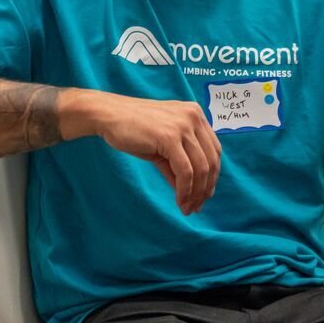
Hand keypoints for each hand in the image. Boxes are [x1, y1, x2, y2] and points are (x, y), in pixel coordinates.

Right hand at [73, 91, 221, 215]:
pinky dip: (185, 190)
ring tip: (188, 208)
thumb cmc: (134, 129)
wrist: (109, 115)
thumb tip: (191, 193)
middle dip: (205, 188)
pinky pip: (185, 171)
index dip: (212, 176)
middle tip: (197, 206)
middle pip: (211, 160)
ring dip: (196, 193)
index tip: (204, 195)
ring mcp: (183, 125)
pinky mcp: (170, 137)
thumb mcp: (164, 145)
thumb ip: (179, 164)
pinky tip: (180, 200)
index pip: (214, 150)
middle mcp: (194, 117)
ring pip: (200, 167)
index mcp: (195, 114)